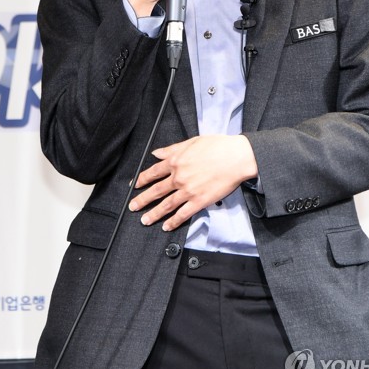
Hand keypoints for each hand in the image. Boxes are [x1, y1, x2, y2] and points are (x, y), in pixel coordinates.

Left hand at [129, 135, 257, 230]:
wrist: (236, 157)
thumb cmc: (217, 146)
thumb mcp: (191, 142)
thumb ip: (172, 149)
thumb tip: (157, 152)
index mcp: (175, 161)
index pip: (153, 172)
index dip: (142, 179)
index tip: (135, 185)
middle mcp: (178, 177)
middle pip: (156, 191)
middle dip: (142, 200)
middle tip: (133, 206)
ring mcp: (188, 190)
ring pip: (166, 205)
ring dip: (154, 214)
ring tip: (145, 220)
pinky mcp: (199, 201)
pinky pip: (183, 214)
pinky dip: (173, 222)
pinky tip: (167, 226)